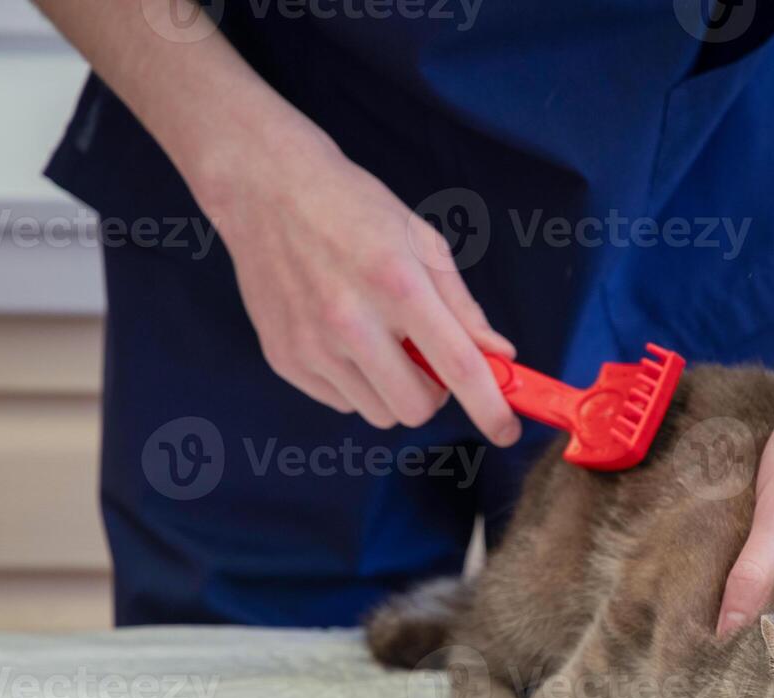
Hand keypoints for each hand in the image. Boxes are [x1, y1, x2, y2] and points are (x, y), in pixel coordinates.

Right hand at [192, 120, 520, 444]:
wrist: (267, 190)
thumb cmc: (353, 210)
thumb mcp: (422, 242)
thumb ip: (462, 306)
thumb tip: (498, 355)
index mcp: (398, 284)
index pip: (458, 367)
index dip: (490, 408)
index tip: (506, 431)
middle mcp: (351, 321)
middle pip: (416, 408)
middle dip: (433, 393)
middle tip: (425, 356)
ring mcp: (311, 345)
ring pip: (379, 412)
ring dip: (392, 389)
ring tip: (379, 341)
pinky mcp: (284, 359)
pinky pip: (341, 402)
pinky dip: (355, 383)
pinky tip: (343, 340)